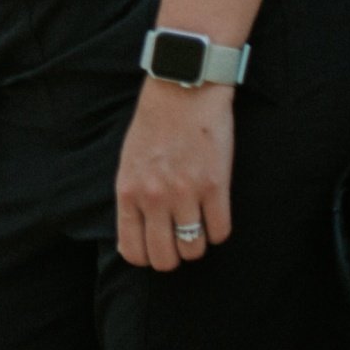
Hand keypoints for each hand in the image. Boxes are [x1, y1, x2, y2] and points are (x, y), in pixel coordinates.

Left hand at [112, 79, 234, 269]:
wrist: (182, 90)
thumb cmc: (153, 126)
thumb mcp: (129, 163)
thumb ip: (131, 200)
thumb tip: (133, 240)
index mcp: (128, 191)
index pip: (133, 251)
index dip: (147, 258)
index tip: (156, 248)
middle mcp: (154, 197)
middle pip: (165, 259)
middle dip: (173, 257)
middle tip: (179, 242)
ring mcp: (185, 193)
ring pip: (194, 249)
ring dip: (198, 243)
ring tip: (198, 225)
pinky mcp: (215, 186)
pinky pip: (220, 232)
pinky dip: (218, 230)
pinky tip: (214, 214)